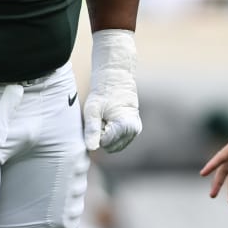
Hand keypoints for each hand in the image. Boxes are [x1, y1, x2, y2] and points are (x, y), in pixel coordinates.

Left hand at [83, 29, 141, 152]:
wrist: (116, 79)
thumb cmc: (102, 93)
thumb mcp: (92, 110)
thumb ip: (92, 130)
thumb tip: (91, 149)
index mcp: (125, 125)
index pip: (105, 143)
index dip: (97, 132)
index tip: (98, 117)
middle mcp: (134, 131)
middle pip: (110, 146)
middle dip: (102, 135)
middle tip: (101, 118)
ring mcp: (135, 132)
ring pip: (114, 145)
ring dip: (106, 135)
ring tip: (105, 118)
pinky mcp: (134, 131)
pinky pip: (118, 141)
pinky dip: (111, 134)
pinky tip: (109, 120)